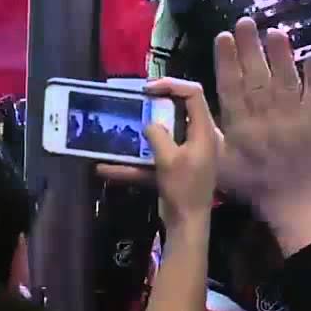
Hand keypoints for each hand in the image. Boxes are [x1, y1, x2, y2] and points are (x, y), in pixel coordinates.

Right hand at [99, 78, 217, 232]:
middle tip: (135, 102)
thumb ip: (157, 135)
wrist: (188, 225)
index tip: (147, 90)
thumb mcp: (168, 159)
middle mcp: (197, 138)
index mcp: (203, 131)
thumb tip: (149, 124)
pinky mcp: (174, 170)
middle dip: (155, 105)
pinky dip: (134, 162)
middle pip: (178, 111)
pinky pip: (153, 159)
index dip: (171, 85)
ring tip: (121, 126)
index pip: (193, 94)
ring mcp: (186, 155)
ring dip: (142, 132)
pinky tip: (107, 168)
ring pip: (163, 135)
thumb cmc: (184, 189)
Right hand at [215, 18, 310, 252]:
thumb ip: (208, 135)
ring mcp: (293, 117)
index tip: (223, 36)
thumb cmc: (255, 186)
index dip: (227, 60)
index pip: (231, 87)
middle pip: (256, 76)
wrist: (297, 204)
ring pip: (284, 79)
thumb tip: (192, 108)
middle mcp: (265, 117)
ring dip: (280, 54)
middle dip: (250, 48)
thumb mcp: (221, 164)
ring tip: (274, 32)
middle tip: (245, 21)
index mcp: (240, 127)